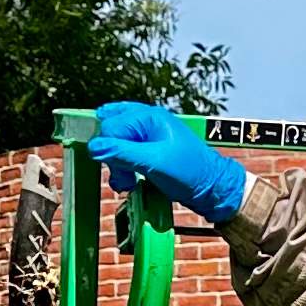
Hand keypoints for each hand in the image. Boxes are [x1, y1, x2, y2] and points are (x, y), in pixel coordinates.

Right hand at [86, 103, 251, 225]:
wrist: (212, 188)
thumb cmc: (189, 172)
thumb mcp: (154, 162)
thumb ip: (123, 153)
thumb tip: (94, 147)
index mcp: (149, 117)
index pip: (111, 126)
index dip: (107, 148)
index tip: (114, 168)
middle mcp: (146, 122)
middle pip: (111, 133)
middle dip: (111, 156)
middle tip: (123, 176)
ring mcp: (147, 137)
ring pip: (116, 145)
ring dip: (116, 166)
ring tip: (127, 182)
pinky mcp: (148, 151)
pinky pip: (125, 155)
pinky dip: (122, 169)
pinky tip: (129, 182)